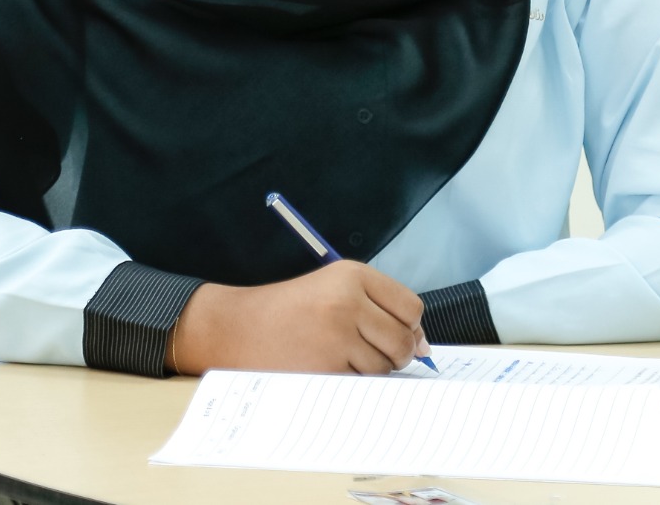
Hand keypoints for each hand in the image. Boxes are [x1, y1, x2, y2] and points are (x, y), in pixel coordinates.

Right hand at [171, 260, 429, 375]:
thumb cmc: (286, 310)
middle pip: (403, 340)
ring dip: (370, 370)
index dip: (409, 326)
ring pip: (385, 367)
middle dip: (396, 354)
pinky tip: (327, 368)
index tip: (396, 333)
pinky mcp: (327, 367)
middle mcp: (348, 300)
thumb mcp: (331, 289)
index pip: (410, 307)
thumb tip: (424, 346)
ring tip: (338, 356)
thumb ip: (377, 308)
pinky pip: (362, 384)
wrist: (235, 328)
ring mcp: (338, 336)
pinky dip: (351, 382)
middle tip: (367, 352)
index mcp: (352, 274)